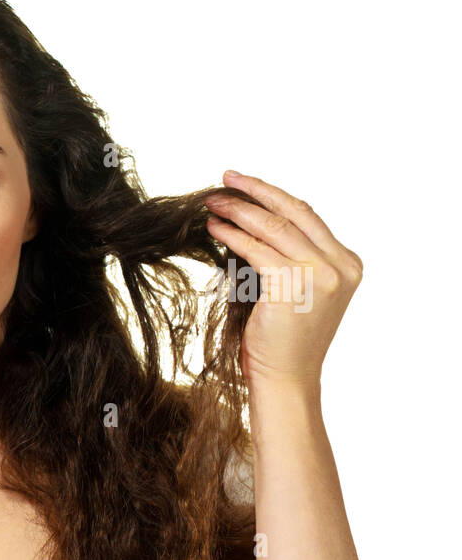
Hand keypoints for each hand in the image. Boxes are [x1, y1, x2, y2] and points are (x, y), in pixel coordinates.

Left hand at [205, 170, 362, 394]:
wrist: (286, 380)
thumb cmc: (283, 342)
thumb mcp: (296, 292)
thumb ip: (289, 258)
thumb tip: (250, 223)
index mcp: (347, 264)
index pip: (308, 216)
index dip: (274, 196)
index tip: (246, 183)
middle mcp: (340, 266)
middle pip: (293, 213)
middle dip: (256, 191)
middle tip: (226, 178)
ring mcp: (321, 275)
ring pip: (273, 228)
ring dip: (238, 211)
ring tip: (212, 202)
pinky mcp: (294, 285)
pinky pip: (256, 250)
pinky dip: (232, 235)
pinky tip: (215, 228)